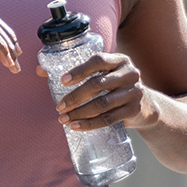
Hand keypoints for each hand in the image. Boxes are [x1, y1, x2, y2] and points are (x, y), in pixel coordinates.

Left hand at [37, 52, 156, 131]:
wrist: (146, 106)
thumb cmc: (116, 87)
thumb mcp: (105, 75)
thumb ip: (79, 71)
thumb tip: (40, 70)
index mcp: (120, 60)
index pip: (98, 61)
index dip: (79, 70)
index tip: (62, 81)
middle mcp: (130, 73)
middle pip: (97, 84)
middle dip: (75, 97)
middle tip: (59, 106)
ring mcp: (134, 92)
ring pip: (102, 104)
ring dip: (80, 113)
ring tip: (63, 119)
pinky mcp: (134, 110)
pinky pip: (109, 118)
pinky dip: (90, 124)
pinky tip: (76, 127)